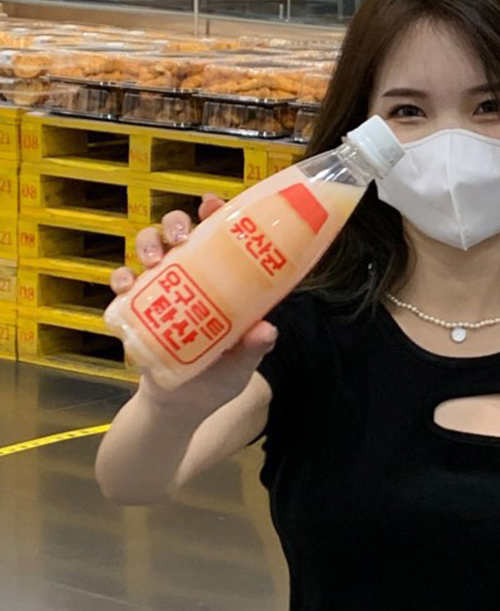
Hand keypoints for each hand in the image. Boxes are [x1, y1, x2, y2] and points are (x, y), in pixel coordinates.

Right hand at [109, 194, 277, 414]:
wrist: (181, 406)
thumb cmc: (218, 380)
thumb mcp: (241, 365)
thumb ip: (254, 348)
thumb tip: (267, 330)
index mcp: (223, 283)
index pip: (221, 239)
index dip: (216, 215)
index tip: (212, 204)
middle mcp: (191, 278)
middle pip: (179, 234)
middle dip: (176, 223)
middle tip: (182, 237)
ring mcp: (162, 290)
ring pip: (149, 248)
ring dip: (148, 244)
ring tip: (154, 259)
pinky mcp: (137, 309)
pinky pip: (123, 283)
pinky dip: (121, 278)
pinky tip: (127, 284)